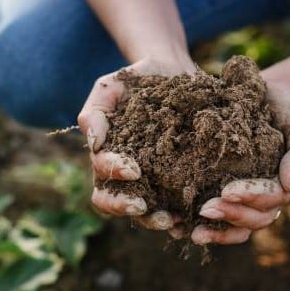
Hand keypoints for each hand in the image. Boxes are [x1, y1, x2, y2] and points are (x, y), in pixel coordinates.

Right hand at [78, 56, 196, 229]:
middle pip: (117, 204)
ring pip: (147, 212)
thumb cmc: (135, 80)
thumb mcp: (109, 88)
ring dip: (156, 219)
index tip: (133, 169)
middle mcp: (129, 175)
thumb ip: (94, 113)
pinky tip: (196, 216)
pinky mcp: (180, 178)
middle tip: (144, 207)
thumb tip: (94, 144)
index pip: (102, 178)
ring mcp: (154, 180)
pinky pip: (179, 204)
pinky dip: (185, 215)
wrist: (173, 71)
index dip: (114, 177)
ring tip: (174, 220)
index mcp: (108, 158)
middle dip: (127, 208)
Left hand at [191, 79, 289, 244]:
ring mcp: (248, 199)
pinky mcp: (226, 192)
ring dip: (217, 232)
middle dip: (231, 216)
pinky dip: (204, 226)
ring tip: (194, 233)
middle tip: (204, 209)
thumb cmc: (287, 109)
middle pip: (254, 219)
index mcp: (286, 184)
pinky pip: (220, 219)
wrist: (267, 96)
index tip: (227, 190)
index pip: (272, 199)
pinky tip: (180, 229)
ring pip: (238, 227)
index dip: (251, 198)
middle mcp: (268, 198)